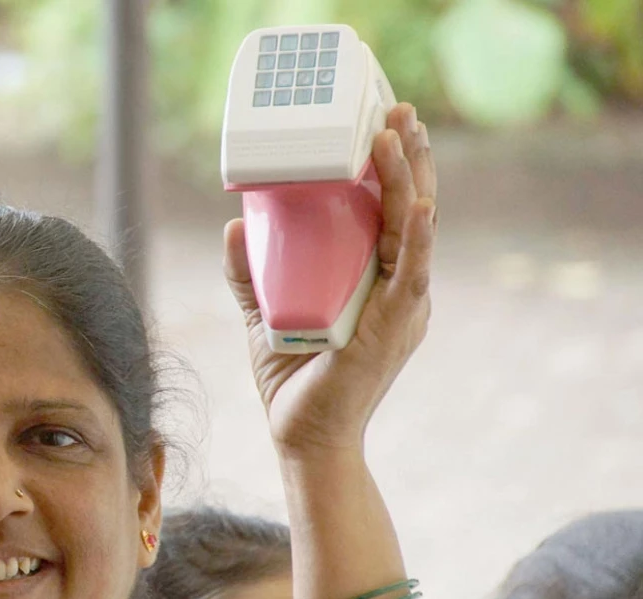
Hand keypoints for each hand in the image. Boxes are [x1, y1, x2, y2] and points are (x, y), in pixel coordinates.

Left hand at [223, 102, 437, 454]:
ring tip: (395, 133)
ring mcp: (403, 306)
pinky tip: (416, 204)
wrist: (303, 437)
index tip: (382, 121)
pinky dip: (413, 236)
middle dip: (408, 156)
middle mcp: (400, 287)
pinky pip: (410, 274)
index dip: (392, 166)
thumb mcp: (264, 313)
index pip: (391, 211)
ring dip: (408, 179)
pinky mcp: (395, 326)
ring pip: (415, 228)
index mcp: (378, 280)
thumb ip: (250, 271)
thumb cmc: (292, 379)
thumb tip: (234, 222)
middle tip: (397, 108)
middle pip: (412, 208)